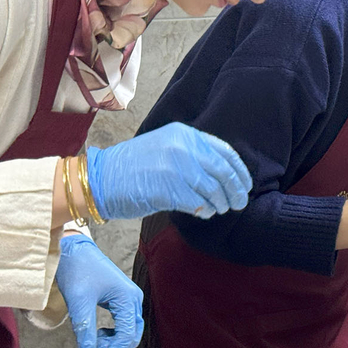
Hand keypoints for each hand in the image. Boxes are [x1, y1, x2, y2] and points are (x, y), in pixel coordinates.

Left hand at [54, 234, 142, 347]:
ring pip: (128, 332)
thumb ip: (84, 328)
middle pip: (131, 335)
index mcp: (127, 298)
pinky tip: (96, 337)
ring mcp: (128, 299)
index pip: (126, 335)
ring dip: (112, 345)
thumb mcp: (78, 300)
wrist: (73, 250)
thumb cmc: (77, 269)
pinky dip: (110, 336)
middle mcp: (132, 299)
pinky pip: (122, 324)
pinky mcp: (120, 300)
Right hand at [87, 122, 251, 219]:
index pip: (225, 151)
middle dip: (236, 190)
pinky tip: (203, 213)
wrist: (101, 179)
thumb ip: (193, 154)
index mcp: (184, 134)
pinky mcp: (168, 190)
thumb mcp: (166, 147)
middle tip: (239, 203)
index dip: (240, 171)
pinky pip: (198, 203)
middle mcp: (182, 148)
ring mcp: (176, 168)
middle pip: (223, 171)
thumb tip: (224, 173)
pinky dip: (205, 210)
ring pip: (213, 189)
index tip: (245, 184)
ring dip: (220, 203)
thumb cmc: (134, 167)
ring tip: (218, 209)